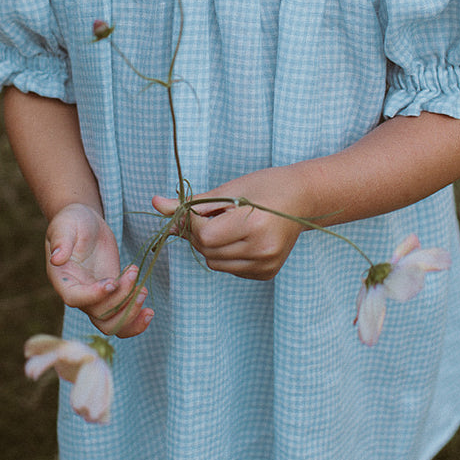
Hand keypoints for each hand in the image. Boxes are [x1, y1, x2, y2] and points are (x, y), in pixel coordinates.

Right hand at [45, 203, 152, 336]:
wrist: (86, 223)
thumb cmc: (72, 221)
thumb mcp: (65, 225)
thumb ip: (61, 241)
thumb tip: (56, 258)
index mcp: (63, 280)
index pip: (75, 298)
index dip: (94, 295)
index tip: (112, 282)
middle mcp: (79, 294)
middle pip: (98, 314)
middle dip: (120, 300)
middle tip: (133, 275)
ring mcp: (97, 297)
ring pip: (111, 323)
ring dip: (130, 314)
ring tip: (143, 291)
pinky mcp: (113, 295)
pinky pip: (122, 317)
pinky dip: (136, 320)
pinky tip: (149, 312)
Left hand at [152, 166, 308, 280]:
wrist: (303, 198)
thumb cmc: (266, 186)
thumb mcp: (229, 189)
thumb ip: (192, 203)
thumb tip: (156, 204)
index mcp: (255, 225)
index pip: (205, 235)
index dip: (195, 222)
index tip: (200, 208)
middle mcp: (263, 250)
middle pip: (208, 251)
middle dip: (200, 233)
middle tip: (214, 214)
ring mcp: (267, 265)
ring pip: (215, 263)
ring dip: (211, 245)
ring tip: (230, 224)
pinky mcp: (267, 273)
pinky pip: (229, 269)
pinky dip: (226, 254)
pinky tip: (241, 237)